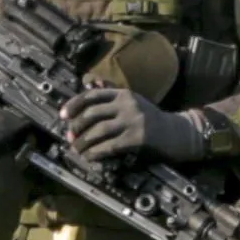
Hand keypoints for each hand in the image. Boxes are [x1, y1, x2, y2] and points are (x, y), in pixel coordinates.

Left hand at [62, 83, 217, 163]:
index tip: (63, 115)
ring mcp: (133, 121)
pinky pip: (110, 146)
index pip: (92, 95)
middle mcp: (127, 104)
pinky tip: (90, 156)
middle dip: (76, 126)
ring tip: (77, 148)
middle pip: (92, 113)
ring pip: (98, 131)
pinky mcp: (137, 138)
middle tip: (70, 136)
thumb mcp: (132, 101)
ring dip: (83, 141)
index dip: (74, 104)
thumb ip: (111, 94)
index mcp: (123, 93)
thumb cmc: (151, 118)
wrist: (176, 132)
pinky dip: (96, 152)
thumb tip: (88, 83)